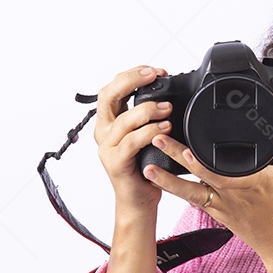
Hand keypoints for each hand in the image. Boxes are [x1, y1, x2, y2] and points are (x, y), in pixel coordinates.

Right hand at [93, 65, 170, 214]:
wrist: (139, 201)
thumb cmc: (146, 168)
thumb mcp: (147, 136)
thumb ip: (150, 117)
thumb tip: (168, 97)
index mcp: (110, 122)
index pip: (113, 88)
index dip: (132, 75)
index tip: (155, 71)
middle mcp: (104, 131)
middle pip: (108, 95)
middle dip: (132, 80)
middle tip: (154, 76)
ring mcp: (107, 147)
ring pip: (123, 119)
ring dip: (147, 109)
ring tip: (167, 109)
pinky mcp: (116, 162)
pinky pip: (131, 141)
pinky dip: (149, 132)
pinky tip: (164, 128)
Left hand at [143, 112, 272, 266]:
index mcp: (252, 182)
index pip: (221, 172)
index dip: (201, 163)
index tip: (184, 149)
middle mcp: (232, 194)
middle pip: (197, 176)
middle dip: (175, 159)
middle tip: (157, 139)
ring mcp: (222, 206)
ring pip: (189, 192)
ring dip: (167, 179)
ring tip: (147, 166)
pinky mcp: (218, 214)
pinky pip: (193, 200)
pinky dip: (177, 190)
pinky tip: (161, 179)